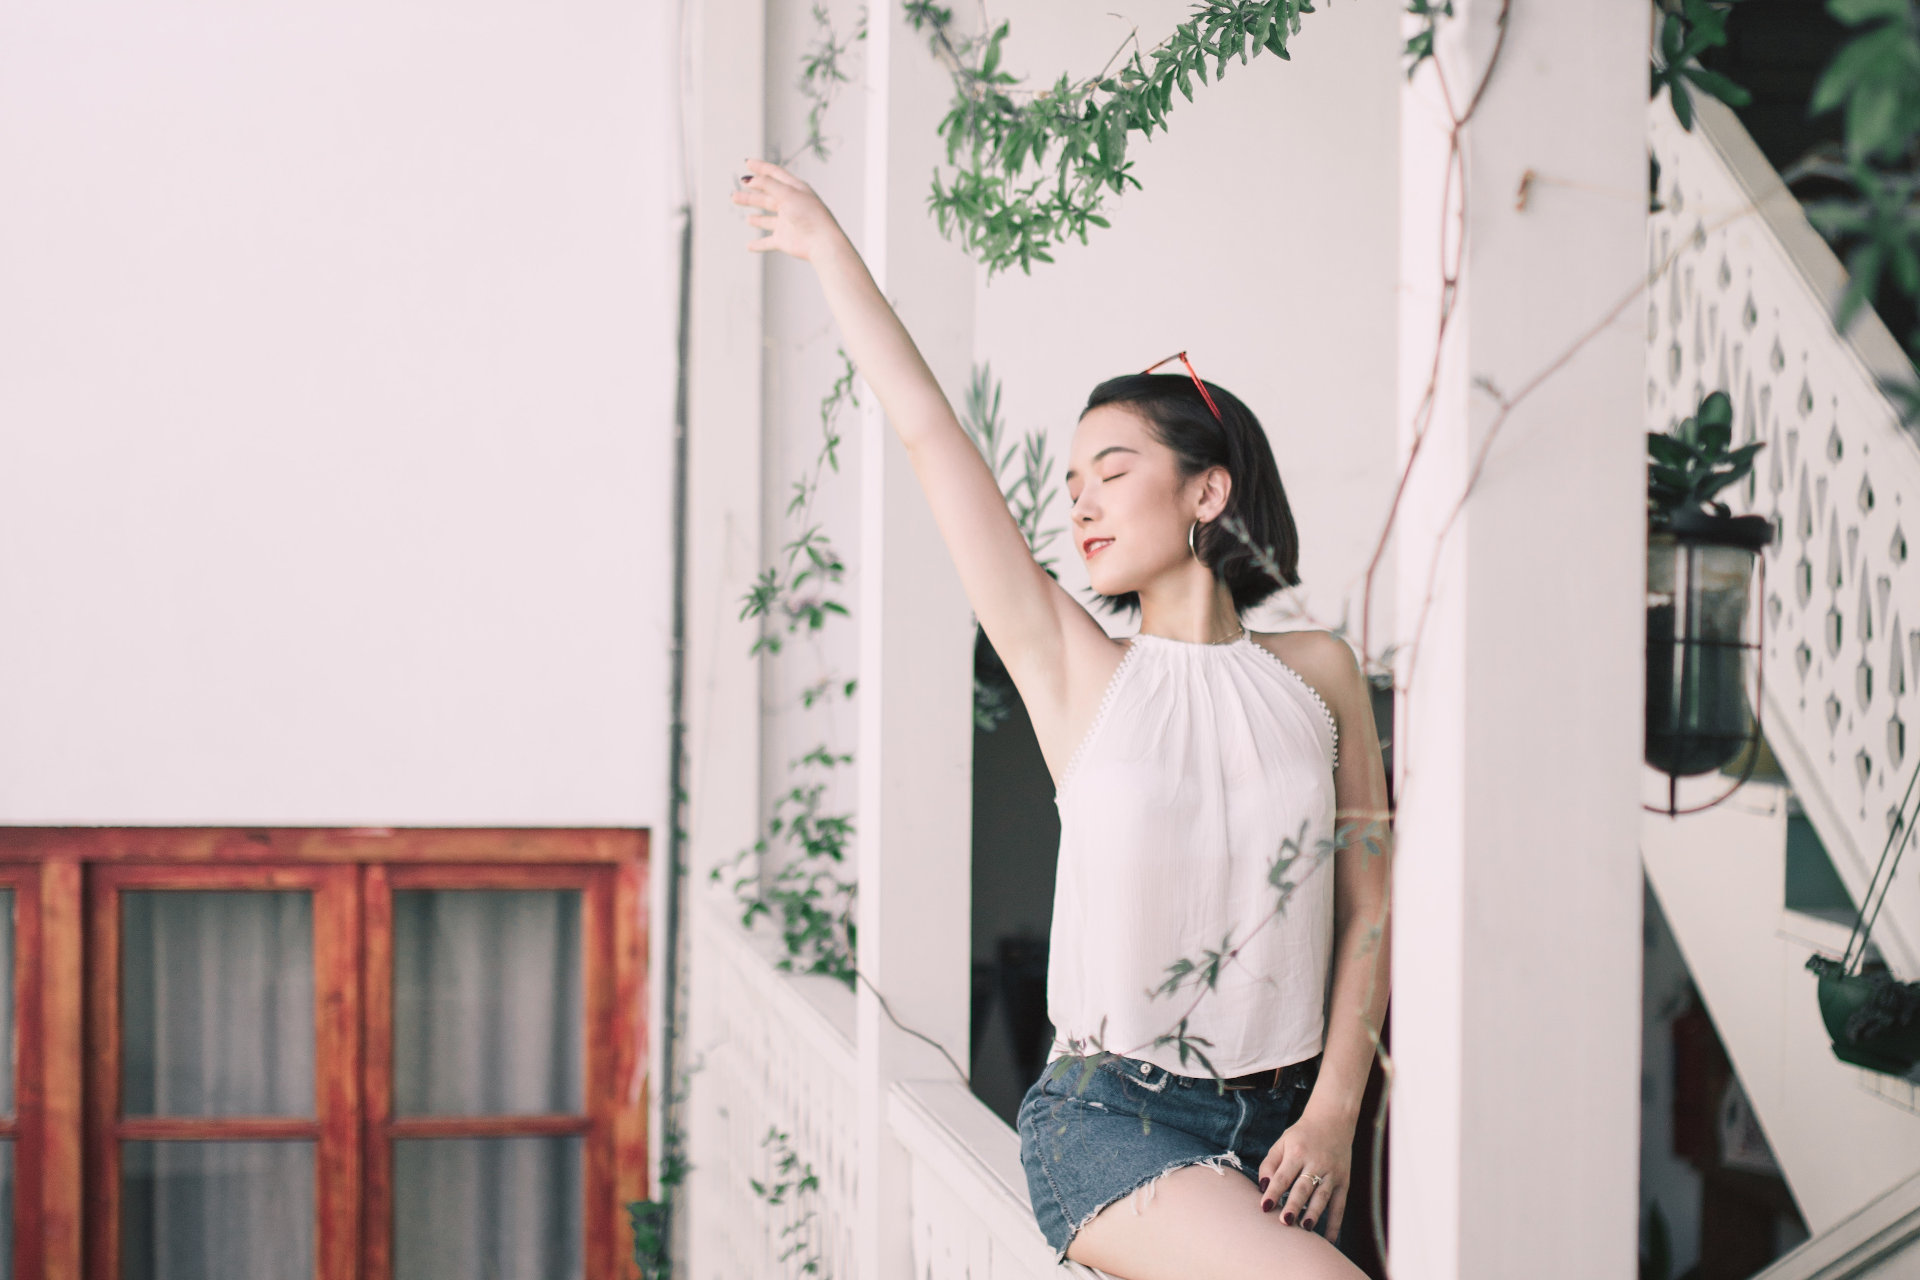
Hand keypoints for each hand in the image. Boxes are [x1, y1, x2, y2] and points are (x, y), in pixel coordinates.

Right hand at [730, 157, 846, 262]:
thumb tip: (749, 180)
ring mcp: (788, 223)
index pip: (775, 175)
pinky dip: (759, 244)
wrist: (821, 242)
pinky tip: (749, 246)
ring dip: (756, 218)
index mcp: (795, 190)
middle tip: (734, 195)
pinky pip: (768, 242)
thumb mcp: (787, 193)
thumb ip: (767, 184)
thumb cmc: (809, 215)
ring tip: (746, 218)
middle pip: (767, 197)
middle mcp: (791, 205)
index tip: (747, 162)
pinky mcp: (785, 240)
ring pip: (767, 219)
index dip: (761, 168)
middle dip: (751, 196)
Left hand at [1255, 1106, 1352, 1239]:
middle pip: (1303, 1187)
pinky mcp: (1344, 1182)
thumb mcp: (1282, 1142)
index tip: (1264, 1207)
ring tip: (1304, 1228)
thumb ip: (1270, 1163)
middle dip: (1294, 1205)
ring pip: (1322, 1196)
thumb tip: (1263, 1186)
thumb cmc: (1301, 1136)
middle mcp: (1316, 1163)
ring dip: (1314, 1213)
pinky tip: (1328, 1240)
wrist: (1333, 1120)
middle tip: (1284, 1221)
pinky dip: (1335, 1223)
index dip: (1274, 1191)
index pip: (1283, 1175)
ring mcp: (1332, 1173)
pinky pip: (1340, 1205)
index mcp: (1297, 1152)